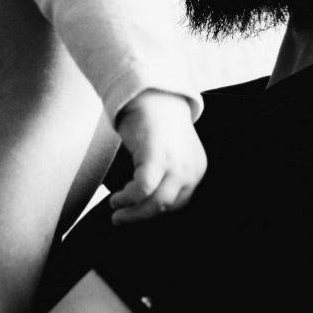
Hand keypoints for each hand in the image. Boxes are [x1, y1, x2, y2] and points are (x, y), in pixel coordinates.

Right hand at [108, 90, 206, 223]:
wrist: (151, 92)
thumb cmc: (155, 122)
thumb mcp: (169, 153)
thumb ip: (163, 175)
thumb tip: (142, 204)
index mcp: (197, 169)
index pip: (179, 203)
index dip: (155, 212)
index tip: (137, 213)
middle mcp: (191, 169)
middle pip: (167, 207)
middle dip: (141, 217)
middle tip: (121, 220)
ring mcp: (176, 164)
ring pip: (156, 204)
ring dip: (133, 213)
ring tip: (116, 210)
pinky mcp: (158, 157)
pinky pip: (143, 189)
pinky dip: (128, 197)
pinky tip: (116, 198)